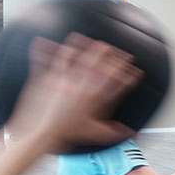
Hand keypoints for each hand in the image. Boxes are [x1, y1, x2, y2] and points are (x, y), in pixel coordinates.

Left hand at [8, 35, 140, 152]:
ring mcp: (64, 80)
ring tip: (85, 39)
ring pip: (76, 57)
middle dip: (109, 54)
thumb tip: (131, 134)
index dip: (129, 76)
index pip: (117, 83)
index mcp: (94, 99)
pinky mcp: (47, 79)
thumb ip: (115, 132)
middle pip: (99, 64)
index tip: (135, 71)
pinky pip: (49, 59)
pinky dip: (47, 49)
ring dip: (82, 46)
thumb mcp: (94, 133)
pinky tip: (46, 42)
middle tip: (113, 49)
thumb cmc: (64, 135)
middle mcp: (82, 86)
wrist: (40, 135)